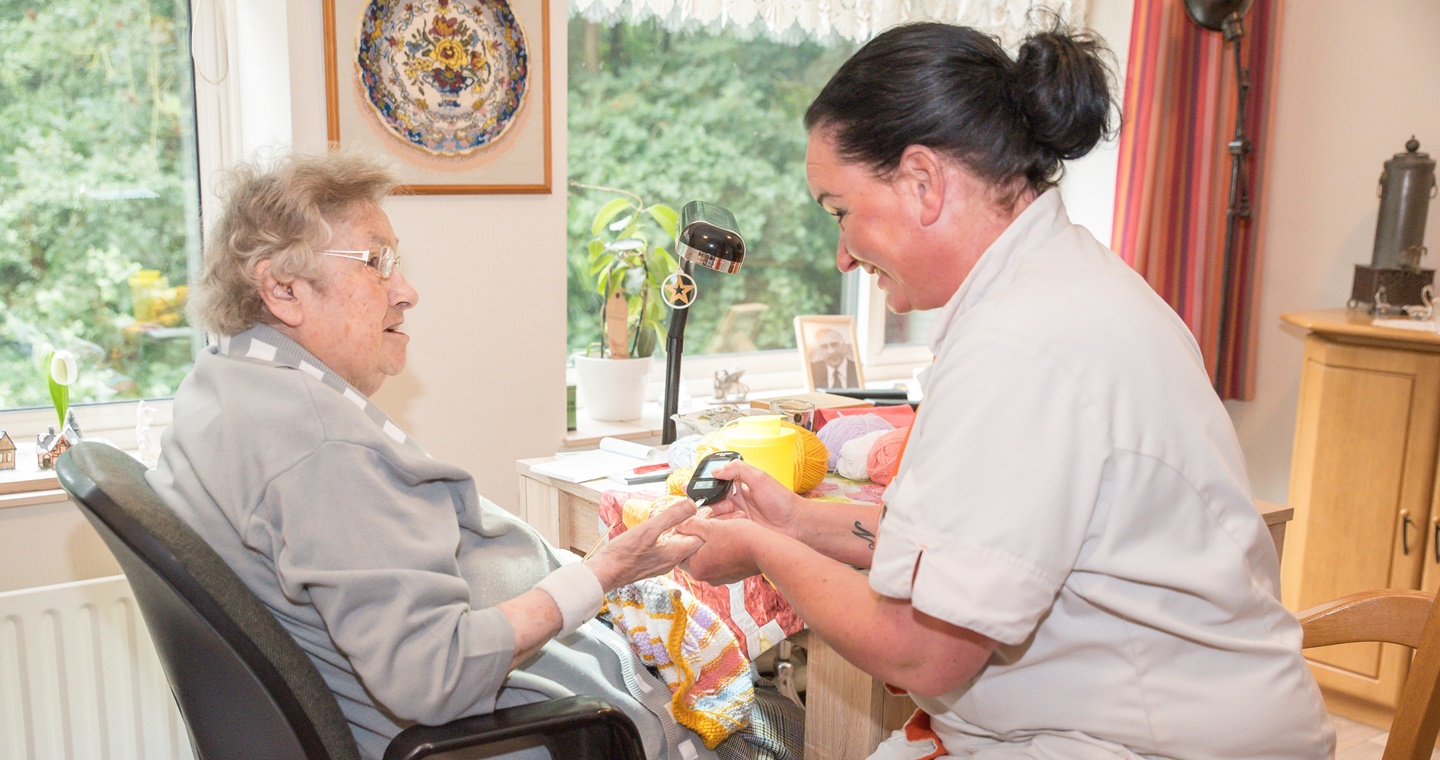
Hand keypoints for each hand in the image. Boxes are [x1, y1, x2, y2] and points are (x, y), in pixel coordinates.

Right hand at [585, 498, 702, 590]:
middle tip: (706, 512)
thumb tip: (692, 504)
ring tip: (689, 519)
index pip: (699, 538)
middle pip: (690, 541)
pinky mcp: (651, 562)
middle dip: (697, 526)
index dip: (706, 523)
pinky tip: (667, 532)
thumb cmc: (623, 555)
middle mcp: (670, 560)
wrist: (605, 573)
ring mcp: (661, 562)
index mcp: (674, 553)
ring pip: (679, 545)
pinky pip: (667, 547)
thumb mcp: (648, 530)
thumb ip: (671, 516)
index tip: (711, 509)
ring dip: (684, 531)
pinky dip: (672, 536)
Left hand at [675, 510, 768, 584]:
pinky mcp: (732, 574)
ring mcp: (720, 577)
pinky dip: (721, 548)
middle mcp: (707, 577)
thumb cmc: (740, 540)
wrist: (766, 550)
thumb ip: (691, 525)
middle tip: (704, 521)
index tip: (687, 524)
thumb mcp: (711, 527)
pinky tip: (729, 536)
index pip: (679, 552)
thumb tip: (679, 524)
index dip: (682, 535)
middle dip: (698, 536)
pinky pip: (720, 559)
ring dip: (710, 541)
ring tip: (719, 526)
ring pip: (708, 555)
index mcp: (697, 568)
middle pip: (694, 553)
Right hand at [707, 461, 806, 538]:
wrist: (796, 524)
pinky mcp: (739, 530)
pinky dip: (727, 525)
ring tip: (738, 513)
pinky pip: (724, 528)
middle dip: (713, 502)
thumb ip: (738, 469)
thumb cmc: (782, 500)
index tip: (702, 487)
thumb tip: (717, 470)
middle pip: (712, 501)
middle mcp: (736, 501)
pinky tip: (741, 522)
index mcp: (740, 485)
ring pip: (715, 515)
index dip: (709, 486)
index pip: (716, 484)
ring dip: (722, 514)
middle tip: (726, 504)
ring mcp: (737, 516)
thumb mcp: (760, 478)